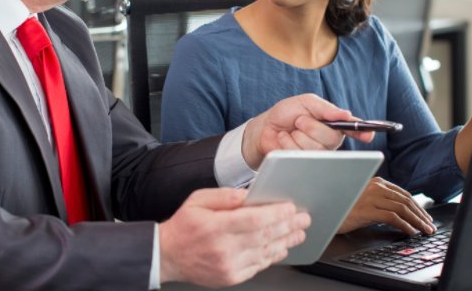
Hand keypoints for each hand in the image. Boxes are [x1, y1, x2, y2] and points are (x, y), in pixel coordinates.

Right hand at [159, 188, 309, 286]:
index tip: (290, 207)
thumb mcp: (197, 200)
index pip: (253, 220)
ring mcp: (228, 265)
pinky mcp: (231, 277)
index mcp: (215, 226)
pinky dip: (273, 256)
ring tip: (299, 232)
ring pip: (265, 253)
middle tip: (303, 218)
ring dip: (286, 241)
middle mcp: (223, 248)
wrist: (168, 256)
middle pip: (264, 236)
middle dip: (288, 226)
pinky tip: (282, 247)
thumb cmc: (184, 226)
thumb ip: (223, 196)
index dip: (275, 214)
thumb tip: (247, 195)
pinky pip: (258, 266)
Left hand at [241, 94, 376, 169]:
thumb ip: (326, 108)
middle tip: (299, 120)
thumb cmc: (287, 113)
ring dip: (299, 135)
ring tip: (291, 130)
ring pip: (316, 149)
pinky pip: (301, 156)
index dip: (363, 132)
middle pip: (332, 139)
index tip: (369, 134)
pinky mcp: (303, 164)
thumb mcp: (306, 102)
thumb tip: (346, 114)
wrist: (265, 127)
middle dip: (312, 127)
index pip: (353, 129)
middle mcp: (329, 142)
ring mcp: (317, 155)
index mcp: (334, 125)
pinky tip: (284, 139)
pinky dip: (288, 143)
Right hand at [337, 177, 434, 234]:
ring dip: (417, 221)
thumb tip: (401, 211)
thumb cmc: (344, 208)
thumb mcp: (364, 200)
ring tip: (425, 230)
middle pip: (405, 200)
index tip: (425, 217)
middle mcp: (375, 186)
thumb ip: (380, 200)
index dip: (417, 206)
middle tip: (429, 226)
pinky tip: (410, 232)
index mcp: (375, 181)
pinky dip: (405, 225)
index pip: (403, 194)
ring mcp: (371, 196)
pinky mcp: (367, 209)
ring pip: (402, 208)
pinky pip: (392, 217)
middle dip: (420, 214)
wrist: (326, 214)